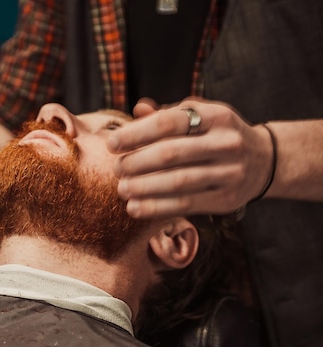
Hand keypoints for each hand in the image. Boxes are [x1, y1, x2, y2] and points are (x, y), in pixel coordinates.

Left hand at [107, 97, 274, 217]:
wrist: (264, 161)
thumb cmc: (216, 135)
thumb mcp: (200, 116)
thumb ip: (168, 114)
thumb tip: (138, 109)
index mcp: (216, 116)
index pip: (169, 123)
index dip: (136, 134)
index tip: (112, 144)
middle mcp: (226, 143)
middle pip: (171, 154)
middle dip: (136, 163)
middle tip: (116, 169)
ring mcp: (229, 172)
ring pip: (178, 182)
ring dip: (143, 188)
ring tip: (122, 189)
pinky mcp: (227, 199)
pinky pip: (186, 205)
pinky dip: (156, 208)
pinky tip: (135, 208)